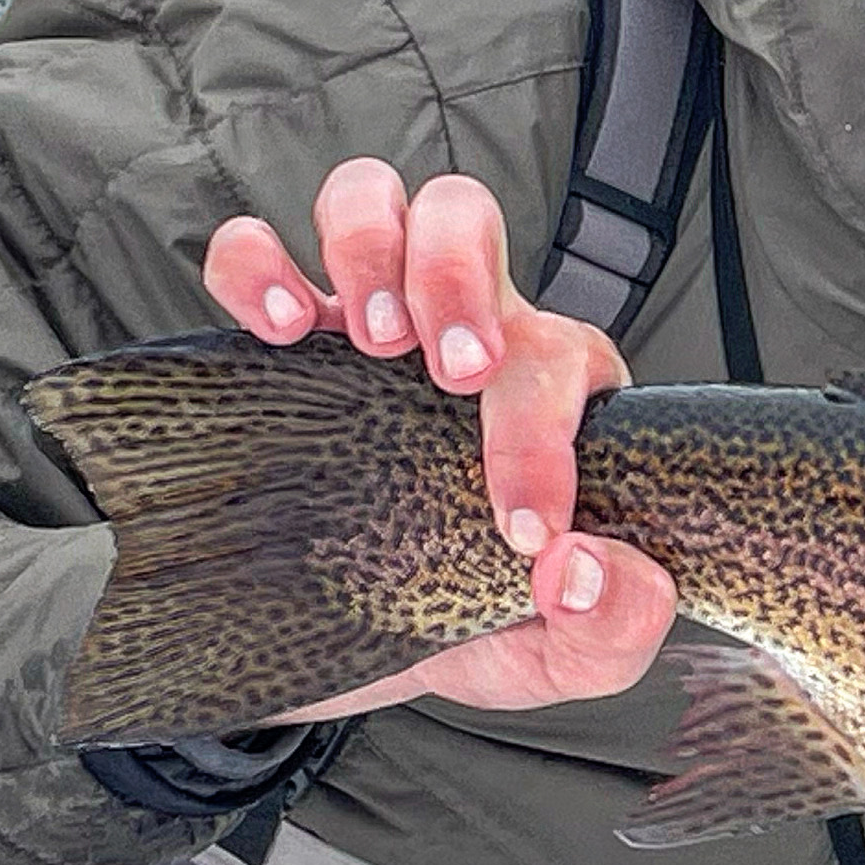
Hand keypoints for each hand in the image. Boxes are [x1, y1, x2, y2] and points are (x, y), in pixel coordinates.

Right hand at [200, 160, 677, 725]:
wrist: (335, 663)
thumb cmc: (461, 633)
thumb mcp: (554, 663)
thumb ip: (615, 628)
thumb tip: (590, 569)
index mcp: (545, 393)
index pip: (559, 357)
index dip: (545, 436)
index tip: (521, 530)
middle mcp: (457, 335)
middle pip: (466, 218)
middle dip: (457, 276)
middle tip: (448, 372)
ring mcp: (358, 333)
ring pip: (372, 201)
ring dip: (369, 249)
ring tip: (365, 345)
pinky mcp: (269, 353)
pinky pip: (250, 254)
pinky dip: (254, 267)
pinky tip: (275, 331)